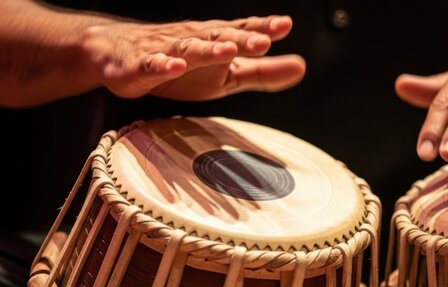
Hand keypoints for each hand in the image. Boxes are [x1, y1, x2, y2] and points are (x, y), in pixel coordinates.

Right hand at [81, 15, 304, 99]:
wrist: (121, 56)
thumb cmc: (183, 65)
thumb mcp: (229, 75)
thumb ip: (263, 73)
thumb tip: (302, 67)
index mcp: (217, 41)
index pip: (242, 31)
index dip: (263, 28)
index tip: (284, 26)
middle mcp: (194, 39)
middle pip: (220, 37)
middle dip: (242, 39)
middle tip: (264, 42)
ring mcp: (166, 50)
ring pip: (189, 48)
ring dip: (208, 50)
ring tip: (228, 52)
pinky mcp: (140, 67)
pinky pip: (152, 65)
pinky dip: (163, 65)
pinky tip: (174, 66)